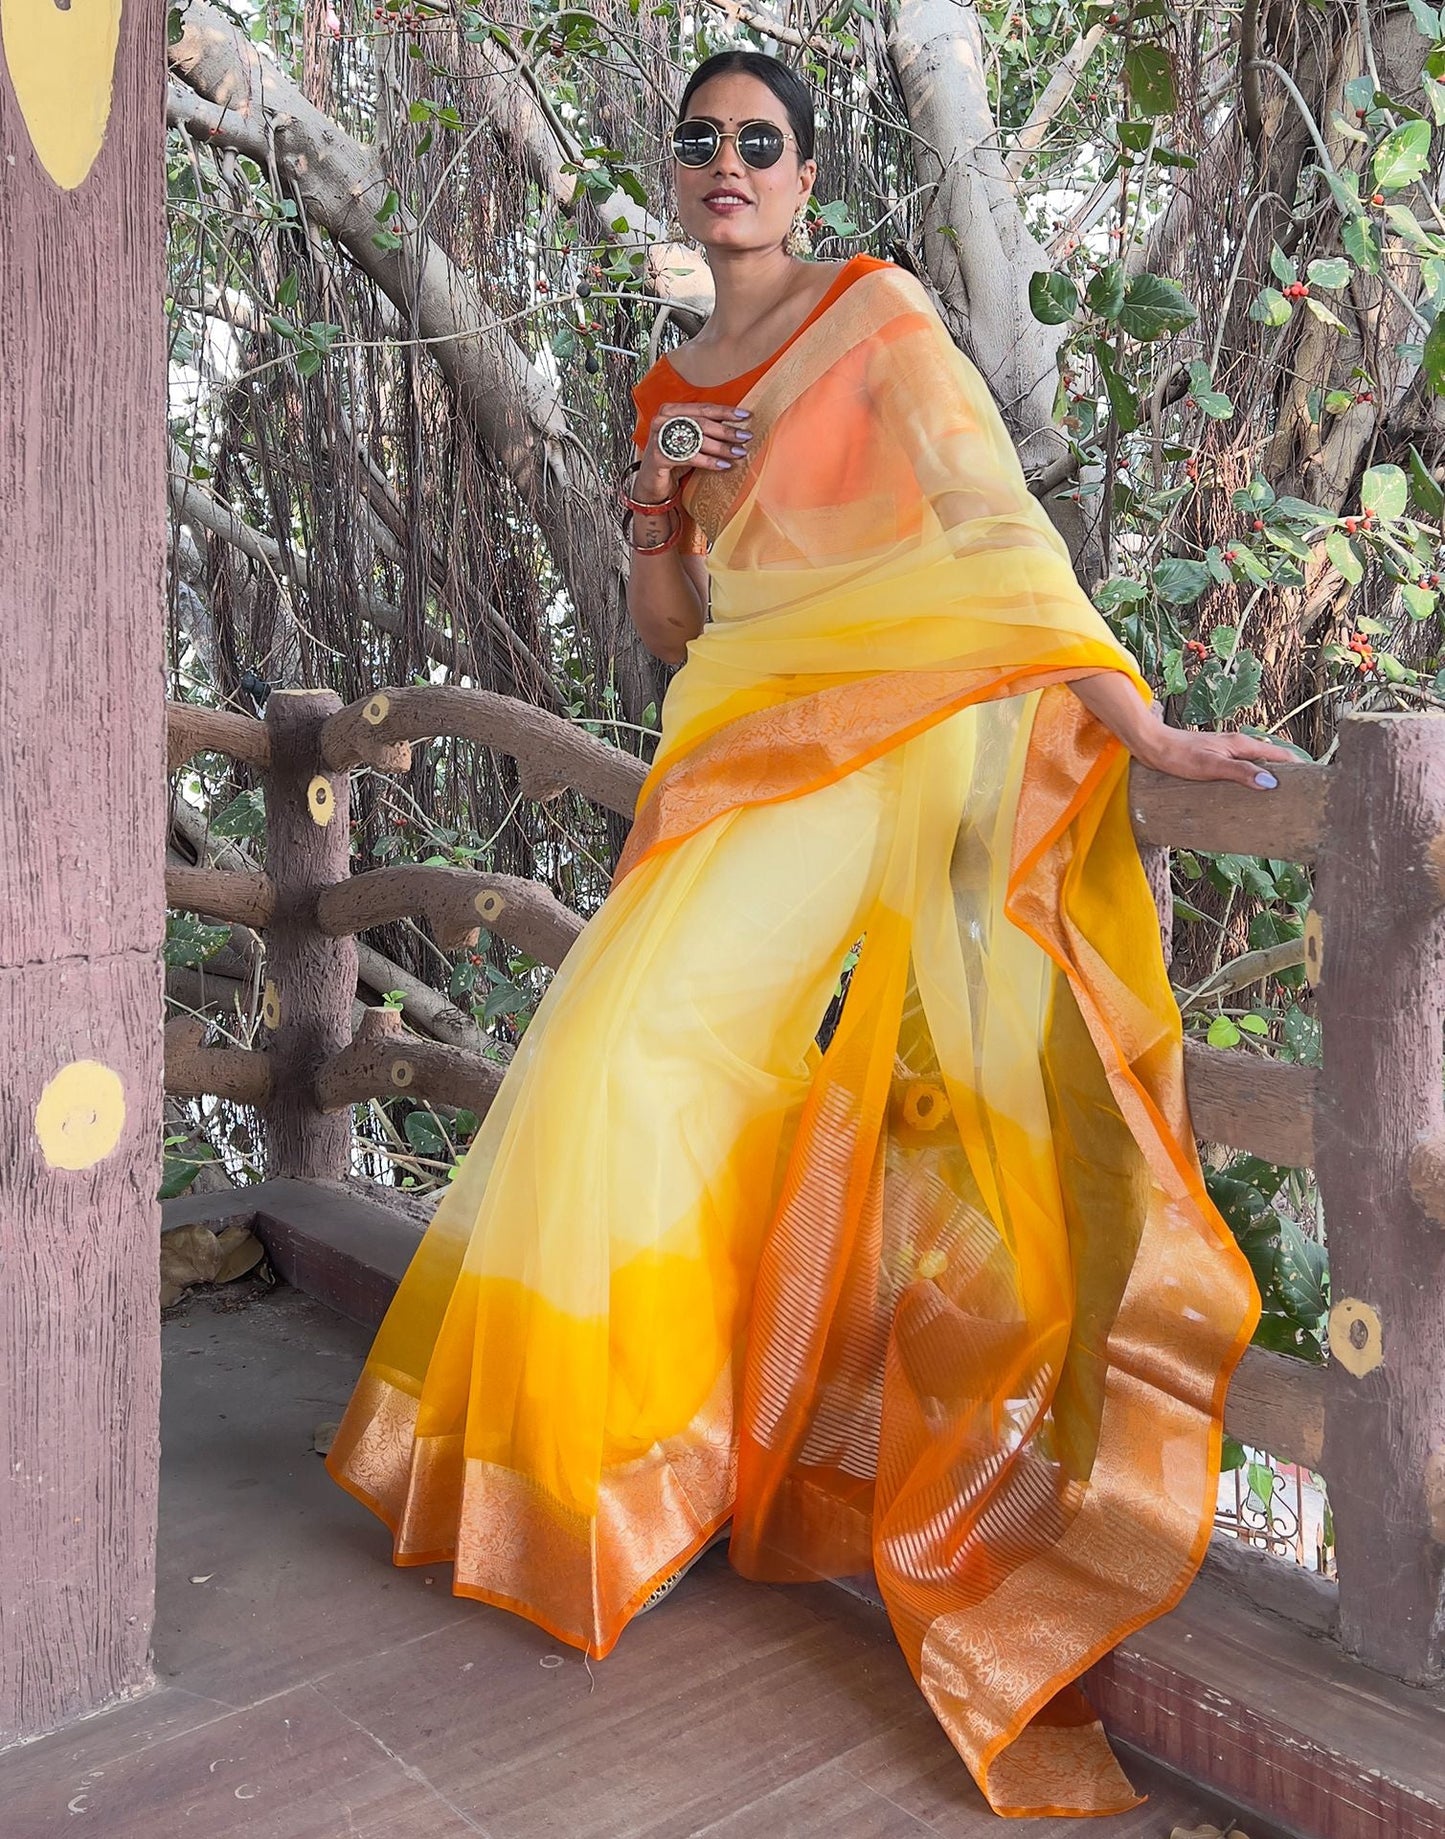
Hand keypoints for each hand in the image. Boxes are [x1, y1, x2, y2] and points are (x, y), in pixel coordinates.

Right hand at [636, 401, 751, 501]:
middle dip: (727, 430)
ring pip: (697, 439)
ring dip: (722, 447)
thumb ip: (705, 429)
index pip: (703, 408)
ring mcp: (659, 437)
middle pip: (701, 423)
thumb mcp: (689, 439)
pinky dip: (709, 461)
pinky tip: (724, 465)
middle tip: (746, 436)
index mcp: (671, 410)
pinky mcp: (659, 456)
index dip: (726, 411)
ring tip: (739, 452)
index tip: (745, 415)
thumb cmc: (674, 458)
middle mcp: (662, 420)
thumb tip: (736, 424)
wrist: (653, 482)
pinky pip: (690, 457)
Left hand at [1134, 720, 1297, 789]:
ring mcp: (1227, 752)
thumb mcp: (1211, 766)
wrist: (1152, 745)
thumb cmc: (1178, 756)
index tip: (1316, 785)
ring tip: (1280, 800)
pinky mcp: (1215, 759)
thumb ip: (1240, 773)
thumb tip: (1271, 782)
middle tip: (1302, 799)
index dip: (1300, 768)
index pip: (1281, 756)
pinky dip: (1251, 779)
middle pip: (1272, 760)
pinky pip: (1242, 770)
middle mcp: (1238, 746)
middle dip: (1288, 776)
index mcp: (1242, 745)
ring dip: (1269, 778)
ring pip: (1257, 765)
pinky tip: (1248, 793)